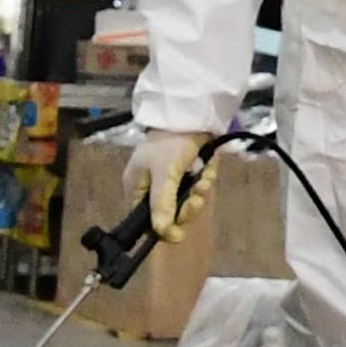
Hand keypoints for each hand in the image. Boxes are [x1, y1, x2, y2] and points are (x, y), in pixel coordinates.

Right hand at [123, 128, 214, 242]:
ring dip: (199, 192)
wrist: (192, 114)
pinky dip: (205, 179)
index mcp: (137, 188)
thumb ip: (162, 204)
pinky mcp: (189, 171)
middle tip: (197, 197)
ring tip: (203, 180)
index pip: (146, 221)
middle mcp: (152, 187)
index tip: (179, 233)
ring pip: (188, 200)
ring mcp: (171, 179)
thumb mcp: (165, 175)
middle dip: (187, 206)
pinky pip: (198, 185)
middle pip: (171, 213)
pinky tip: (208, 169)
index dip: (164, 228)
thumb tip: (162, 233)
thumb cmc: (171, 143)